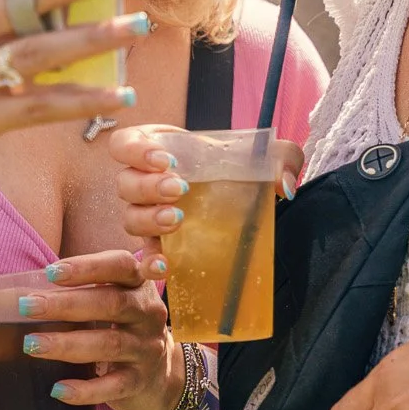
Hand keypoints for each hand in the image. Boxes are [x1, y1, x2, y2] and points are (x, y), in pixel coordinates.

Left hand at [19, 249, 181, 409]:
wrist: (160, 376)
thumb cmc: (123, 327)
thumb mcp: (117, 300)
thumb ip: (85, 289)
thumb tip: (25, 291)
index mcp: (139, 285)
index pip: (120, 266)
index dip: (88, 267)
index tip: (51, 272)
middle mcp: (148, 314)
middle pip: (111, 304)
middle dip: (66, 305)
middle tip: (27, 306)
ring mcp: (146, 349)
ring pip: (108, 344)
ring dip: (67, 344)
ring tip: (31, 344)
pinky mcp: (139, 381)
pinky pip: (111, 386)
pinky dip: (84, 390)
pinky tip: (57, 389)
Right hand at [105, 124, 303, 244]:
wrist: (239, 202)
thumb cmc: (238, 168)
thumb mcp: (261, 156)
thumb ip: (280, 158)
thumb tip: (283, 185)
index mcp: (156, 148)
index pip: (124, 144)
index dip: (136, 150)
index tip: (165, 159)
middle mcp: (144, 180)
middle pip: (125, 184)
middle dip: (149, 187)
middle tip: (179, 189)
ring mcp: (147, 214)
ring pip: (130, 218)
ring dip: (150, 220)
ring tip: (178, 220)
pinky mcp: (157, 243)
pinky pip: (143, 254)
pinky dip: (148, 261)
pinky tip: (165, 265)